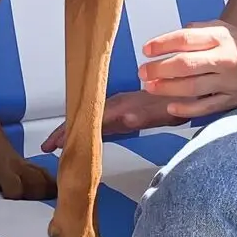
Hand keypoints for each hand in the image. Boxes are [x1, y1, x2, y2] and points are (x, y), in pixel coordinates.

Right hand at [40, 89, 187, 152]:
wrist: (189, 91)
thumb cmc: (176, 104)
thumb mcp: (162, 112)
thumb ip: (143, 116)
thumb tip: (125, 119)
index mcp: (123, 107)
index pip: (90, 119)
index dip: (72, 129)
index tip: (55, 141)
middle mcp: (119, 105)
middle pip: (86, 117)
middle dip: (64, 129)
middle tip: (47, 145)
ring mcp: (122, 107)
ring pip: (91, 117)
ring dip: (73, 127)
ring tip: (56, 142)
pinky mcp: (127, 112)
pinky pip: (101, 118)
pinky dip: (88, 126)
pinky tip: (82, 135)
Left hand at [139, 21, 236, 118]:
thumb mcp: (226, 29)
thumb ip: (199, 31)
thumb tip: (171, 38)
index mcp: (222, 37)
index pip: (185, 38)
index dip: (162, 43)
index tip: (146, 49)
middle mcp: (225, 59)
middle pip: (185, 64)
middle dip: (159, 69)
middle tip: (142, 72)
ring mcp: (229, 82)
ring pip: (192, 87)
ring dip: (167, 88)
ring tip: (150, 86)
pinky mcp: (232, 101)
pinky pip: (206, 107)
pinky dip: (187, 109)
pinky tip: (171, 106)